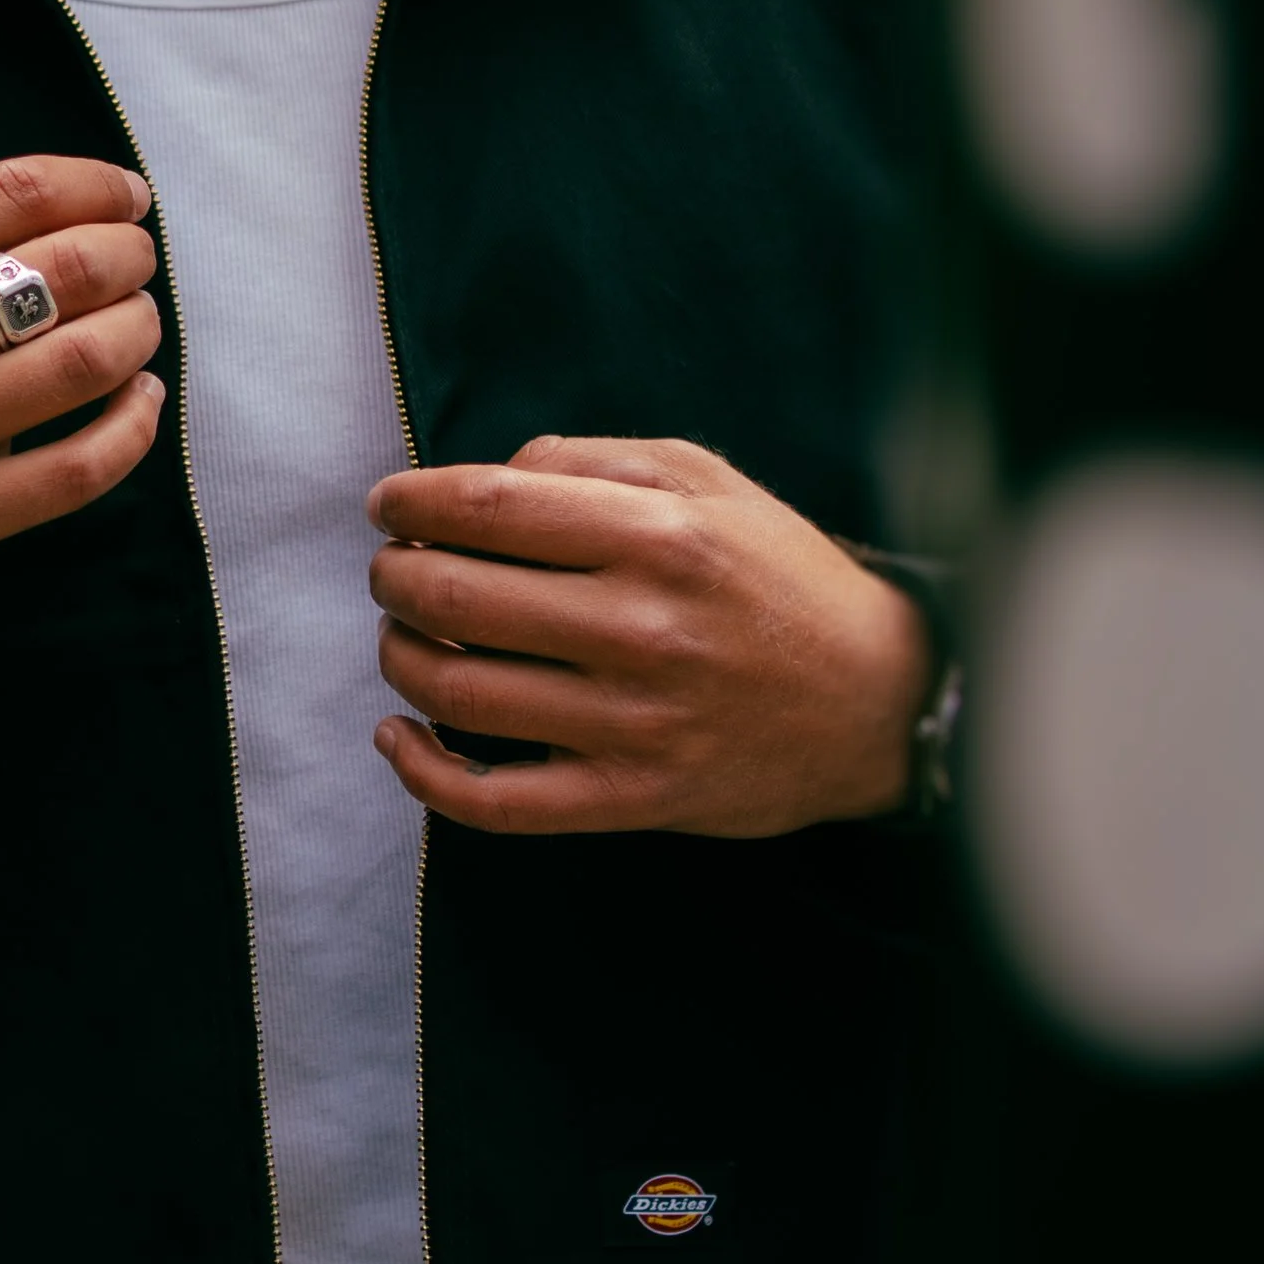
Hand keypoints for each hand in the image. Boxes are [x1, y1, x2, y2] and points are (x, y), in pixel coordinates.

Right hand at [0, 154, 162, 665]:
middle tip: (138, 268)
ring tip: (137, 330)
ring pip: (81, 362)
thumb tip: (60, 224)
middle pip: (65, 269)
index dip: (95, 187)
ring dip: (135, 335)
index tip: (128, 199)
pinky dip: (130, 431)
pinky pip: (73, 471)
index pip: (11, 194)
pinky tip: (139, 408)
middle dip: (128, 259)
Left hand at [365, 435, 929, 838]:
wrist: (876, 699)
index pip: (489, 508)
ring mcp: (634, 722)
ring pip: (460, 695)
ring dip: (400, 658)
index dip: (412, 503)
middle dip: (395, 576)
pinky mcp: (631, 799)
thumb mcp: (707, 482)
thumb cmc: (780, 575)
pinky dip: (423, 773)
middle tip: (393, 569)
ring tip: (404, 636)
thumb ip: (592, 461)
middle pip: (456, 598)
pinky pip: (496, 801)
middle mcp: (644, 627)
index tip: (387, 505)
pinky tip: (399, 737)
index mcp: (660, 536)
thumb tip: (485, 478)